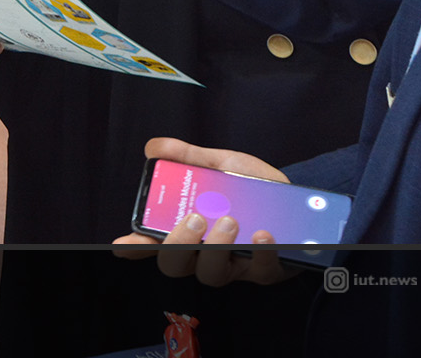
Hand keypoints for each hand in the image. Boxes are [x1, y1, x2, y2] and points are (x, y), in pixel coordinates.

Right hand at [111, 137, 296, 287]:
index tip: (124, 244)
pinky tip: (263, 234)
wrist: (296, 197)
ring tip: (230, 219)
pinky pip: (259, 271)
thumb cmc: (250, 186)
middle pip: (175, 265)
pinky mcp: (265, 271)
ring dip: (217, 247)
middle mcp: (203, 253)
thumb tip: (155, 146)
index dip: (134, 248)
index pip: (151, 245)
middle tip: (195, 218)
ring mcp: (233, 266)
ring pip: (211, 274)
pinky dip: (261, 254)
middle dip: (179, 244)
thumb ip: (188, 158)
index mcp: (186, 229)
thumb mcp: (219, 165)